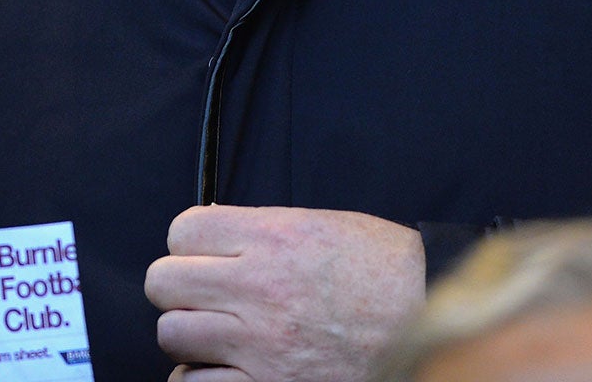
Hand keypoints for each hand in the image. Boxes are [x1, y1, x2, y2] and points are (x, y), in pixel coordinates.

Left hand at [144, 204, 425, 381]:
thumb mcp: (322, 224)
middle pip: (164, 282)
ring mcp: (260, 342)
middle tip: (203, 294)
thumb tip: (213, 235)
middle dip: (178, 286)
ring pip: (172, 333)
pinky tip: (223, 369)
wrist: (427, 314)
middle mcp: (258, 287)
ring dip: (188, 333)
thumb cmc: (382, 267)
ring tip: (215, 333)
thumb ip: (263, 229)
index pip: (183, 231)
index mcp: (273, 238)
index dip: (188, 242)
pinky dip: (200, 377)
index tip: (203, 253)